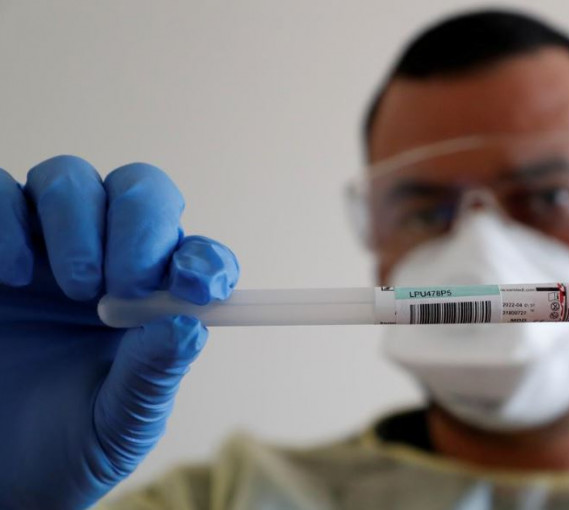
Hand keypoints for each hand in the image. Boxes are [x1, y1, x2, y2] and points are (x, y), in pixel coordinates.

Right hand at [0, 156, 239, 508]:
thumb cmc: (70, 443)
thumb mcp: (121, 422)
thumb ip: (153, 373)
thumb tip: (190, 325)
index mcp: (155, 299)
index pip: (194, 253)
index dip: (203, 260)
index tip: (196, 286)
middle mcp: (105, 259)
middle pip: (139, 191)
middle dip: (141, 224)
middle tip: (129, 282)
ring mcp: (42, 248)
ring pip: (69, 179)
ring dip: (78, 220)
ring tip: (77, 287)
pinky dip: (8, 220)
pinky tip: (13, 273)